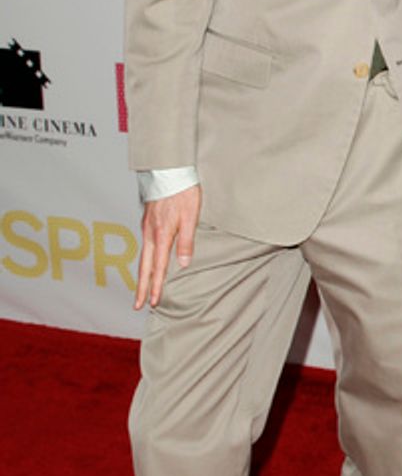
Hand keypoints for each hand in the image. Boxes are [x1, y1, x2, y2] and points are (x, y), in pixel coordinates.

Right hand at [135, 184, 200, 309]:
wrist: (169, 171)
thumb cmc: (183, 192)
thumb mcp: (191, 217)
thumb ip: (186, 241)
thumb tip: (183, 264)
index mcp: (161, 235)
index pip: (157, 267)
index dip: (155, 286)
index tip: (153, 302)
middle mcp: (150, 233)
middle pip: (144, 266)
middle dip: (141, 287)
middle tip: (137, 305)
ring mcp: (146, 226)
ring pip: (142, 256)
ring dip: (142, 274)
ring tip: (141, 289)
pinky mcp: (147, 220)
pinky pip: (144, 244)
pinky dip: (144, 258)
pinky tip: (147, 262)